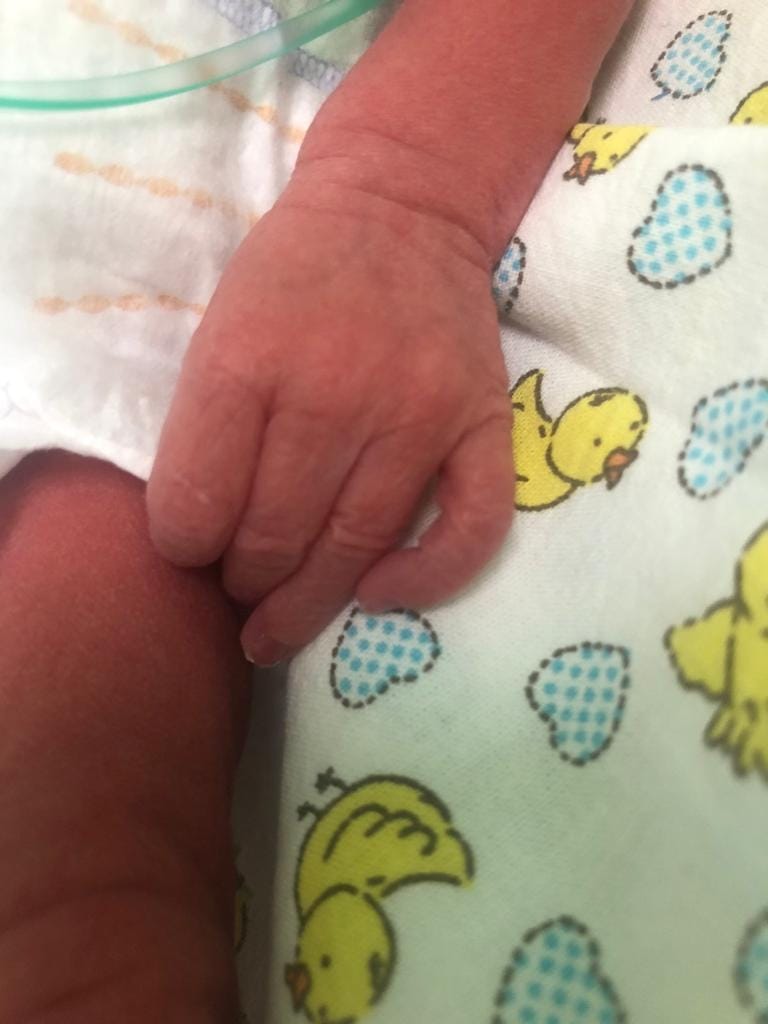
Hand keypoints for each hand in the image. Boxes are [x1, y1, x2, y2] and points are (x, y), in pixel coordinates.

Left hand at [147, 176, 513, 664]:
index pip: (196, 503)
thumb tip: (201, 538)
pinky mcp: (481, 422)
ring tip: (278, 624)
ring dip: (308, 601)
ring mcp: (418, 412)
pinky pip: (471, 528)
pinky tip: (381, 595)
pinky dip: (429, 580)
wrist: (402, 204)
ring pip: (356, 545)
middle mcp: (334, 392)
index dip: (183, 549)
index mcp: (246, 361)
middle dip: (243, 582)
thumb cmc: (294, 272)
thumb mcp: (217, 327)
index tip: (190, 552)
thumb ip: (202, 428)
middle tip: (238, 589)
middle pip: (274, 536)